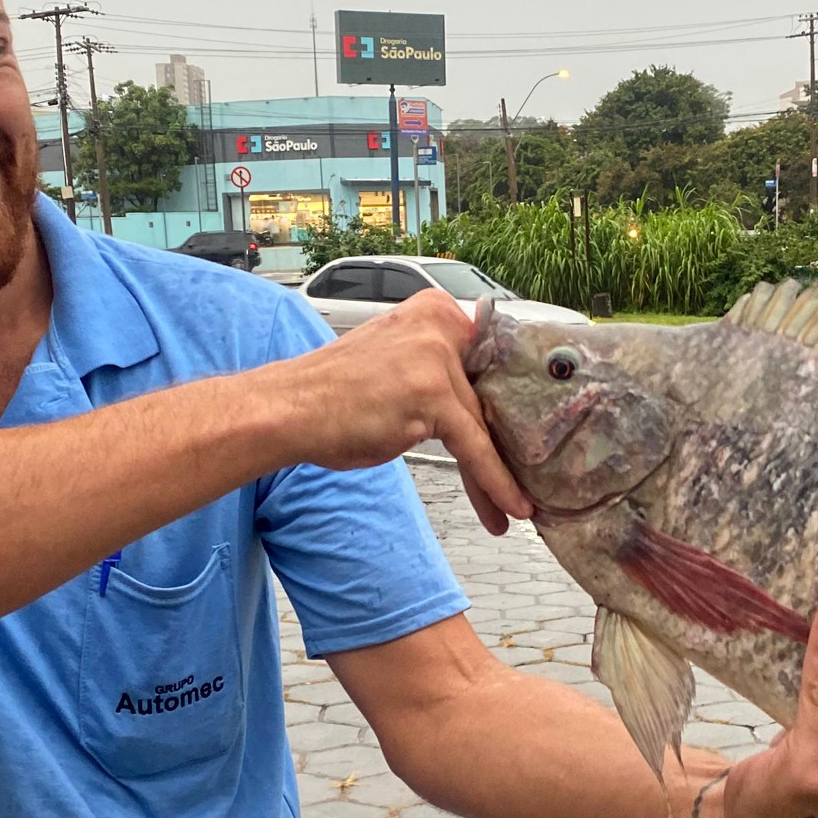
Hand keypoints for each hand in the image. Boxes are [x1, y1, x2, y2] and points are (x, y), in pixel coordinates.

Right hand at [273, 290, 531, 533]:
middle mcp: (441, 324)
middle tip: (525, 479)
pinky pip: (475, 447)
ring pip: (483, 426)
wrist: (290, 409)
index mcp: (435, 310)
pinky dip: (494, 481)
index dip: (510, 408)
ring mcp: (437, 357)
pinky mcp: (433, 395)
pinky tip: (508, 507)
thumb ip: (439, 373)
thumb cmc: (334, 396)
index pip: (489, 363)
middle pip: (488, 396)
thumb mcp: (398, 366)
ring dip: (499, 473)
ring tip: (512, 506)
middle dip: (507, 445)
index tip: (527, 441)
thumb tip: (481, 408)